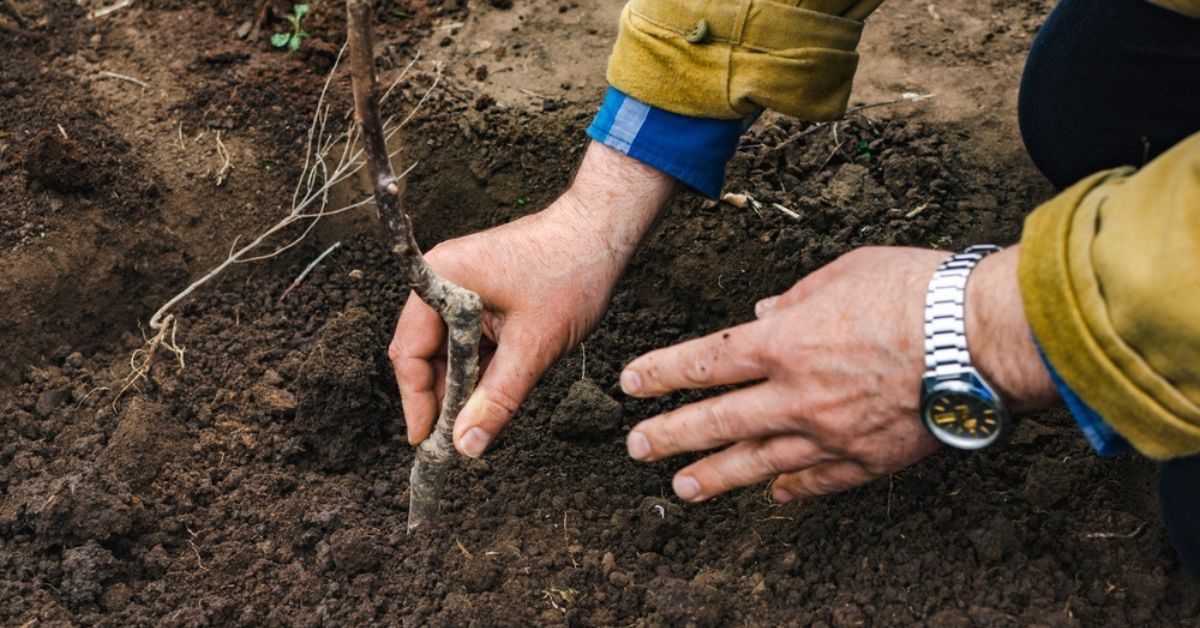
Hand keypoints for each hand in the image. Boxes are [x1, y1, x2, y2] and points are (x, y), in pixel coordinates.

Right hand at [390, 141, 677, 456]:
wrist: (602, 233)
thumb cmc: (569, 274)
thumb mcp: (533, 346)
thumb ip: (496, 399)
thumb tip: (466, 445)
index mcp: (441, 280)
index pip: (408, 352)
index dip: (416, 400)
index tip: (426, 440)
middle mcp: (441, 279)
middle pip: (422, 351)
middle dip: (439, 395)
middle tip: (455, 438)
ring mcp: (459, 284)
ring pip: (446, 349)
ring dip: (460, 383)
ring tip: (478, 418)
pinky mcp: (480, 292)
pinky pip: (466, 338)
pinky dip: (477, 366)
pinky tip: (494, 389)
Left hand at [620, 246, 1057, 502]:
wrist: (981, 337)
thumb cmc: (916, 291)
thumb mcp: (844, 271)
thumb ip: (794, 298)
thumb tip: (761, 316)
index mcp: (784, 342)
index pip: (704, 362)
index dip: (661, 374)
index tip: (630, 383)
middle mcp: (797, 394)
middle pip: (717, 419)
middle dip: (670, 434)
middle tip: (636, 447)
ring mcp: (830, 433)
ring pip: (759, 462)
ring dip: (715, 475)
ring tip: (683, 487)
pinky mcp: (869, 459)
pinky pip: (819, 481)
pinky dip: (793, 489)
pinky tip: (774, 496)